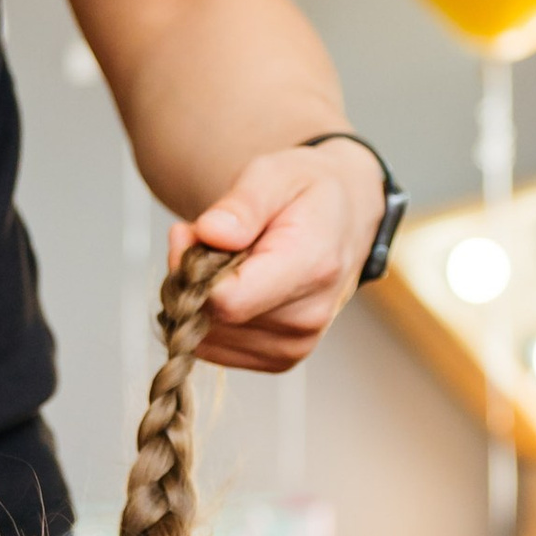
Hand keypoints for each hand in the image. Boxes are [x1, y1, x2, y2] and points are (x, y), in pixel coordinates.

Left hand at [170, 142, 383, 370]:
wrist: (344, 218)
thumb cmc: (306, 193)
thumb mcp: (274, 175)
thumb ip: (242, 205)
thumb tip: (209, 233)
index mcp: (311, 267)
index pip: (230, 300)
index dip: (191, 270)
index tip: (191, 234)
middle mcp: (307, 317)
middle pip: (213, 319)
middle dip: (192, 279)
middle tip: (208, 238)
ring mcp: (295, 345)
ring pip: (208, 337)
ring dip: (198, 299)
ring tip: (224, 259)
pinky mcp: (280, 359)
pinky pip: (217, 349)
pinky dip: (209, 319)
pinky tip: (230, 285)